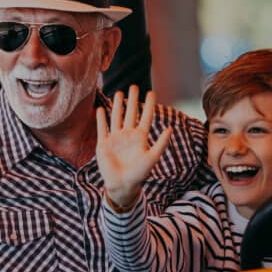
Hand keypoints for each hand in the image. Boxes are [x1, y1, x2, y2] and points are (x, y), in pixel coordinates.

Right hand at [95, 85, 171, 210]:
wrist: (122, 185)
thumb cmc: (139, 174)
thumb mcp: (152, 158)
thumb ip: (161, 143)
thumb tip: (171, 128)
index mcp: (140, 138)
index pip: (146, 117)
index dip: (149, 105)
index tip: (151, 92)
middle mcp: (128, 135)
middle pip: (130, 113)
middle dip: (132, 100)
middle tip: (134, 86)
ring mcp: (115, 139)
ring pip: (116, 118)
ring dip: (118, 106)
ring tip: (119, 93)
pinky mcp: (104, 144)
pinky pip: (102, 128)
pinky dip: (101, 119)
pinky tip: (101, 109)